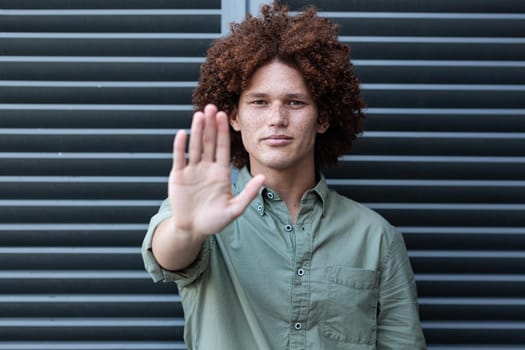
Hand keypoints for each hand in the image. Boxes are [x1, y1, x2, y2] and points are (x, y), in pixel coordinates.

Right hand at [168, 104, 264, 238]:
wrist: (193, 230)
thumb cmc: (215, 221)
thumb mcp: (235, 209)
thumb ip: (248, 193)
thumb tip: (263, 178)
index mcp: (221, 173)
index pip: (223, 148)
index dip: (224, 132)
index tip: (225, 116)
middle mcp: (207, 168)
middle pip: (209, 142)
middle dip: (211, 125)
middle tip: (212, 106)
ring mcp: (192, 170)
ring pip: (195, 146)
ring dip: (197, 130)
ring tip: (199, 114)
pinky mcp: (178, 176)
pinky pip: (180, 158)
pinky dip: (180, 146)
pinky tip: (182, 133)